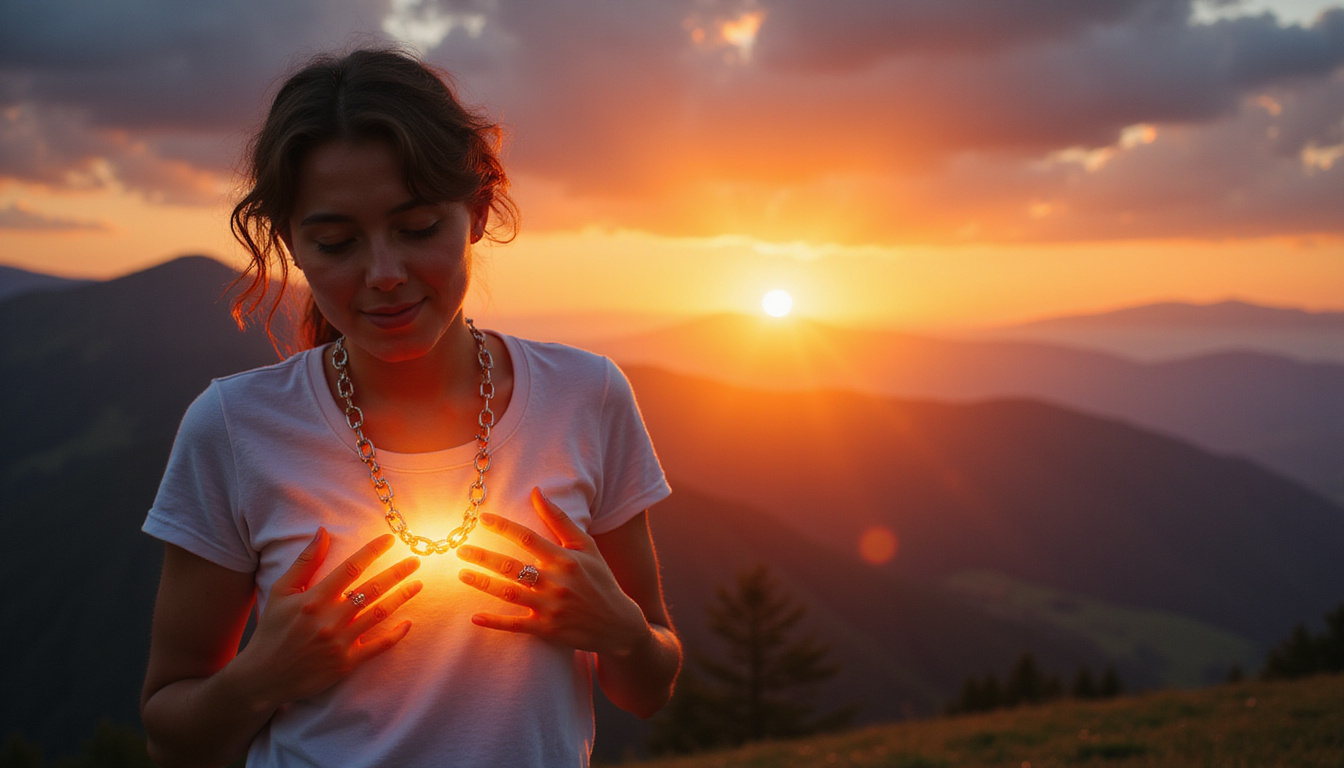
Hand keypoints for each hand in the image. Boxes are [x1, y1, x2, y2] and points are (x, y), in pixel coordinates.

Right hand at [237, 530, 421, 705]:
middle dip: (397, 573)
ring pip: (379, 614)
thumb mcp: (281, 592)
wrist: (263, 677)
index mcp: (313, 600)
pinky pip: (378, 647)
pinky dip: (396, 635)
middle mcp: (329, 620)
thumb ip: (305, 562)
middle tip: (415, 560)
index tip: (390, 540)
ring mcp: (340, 643)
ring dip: (402, 597)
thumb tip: (323, 531)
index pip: (350, 568)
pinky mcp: (346, 663)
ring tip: (418, 584)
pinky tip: (409, 622)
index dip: (372, 551)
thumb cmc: (272, 630)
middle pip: (372, 589)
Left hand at [456, 487, 650, 657]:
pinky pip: (515, 625)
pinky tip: (475, 616)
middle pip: (511, 567)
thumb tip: (537, 491)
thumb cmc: (600, 579)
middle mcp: (557, 583)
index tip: (482, 519)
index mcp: (565, 560)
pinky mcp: (547, 630)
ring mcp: (550, 608)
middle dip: (483, 557)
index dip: (503, 527)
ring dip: (482, 584)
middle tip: (461, 549)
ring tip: (462, 574)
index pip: (527, 538)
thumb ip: (560, 520)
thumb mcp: (586, 546)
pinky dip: (495, 622)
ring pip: (508, 594)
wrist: (617, 624)